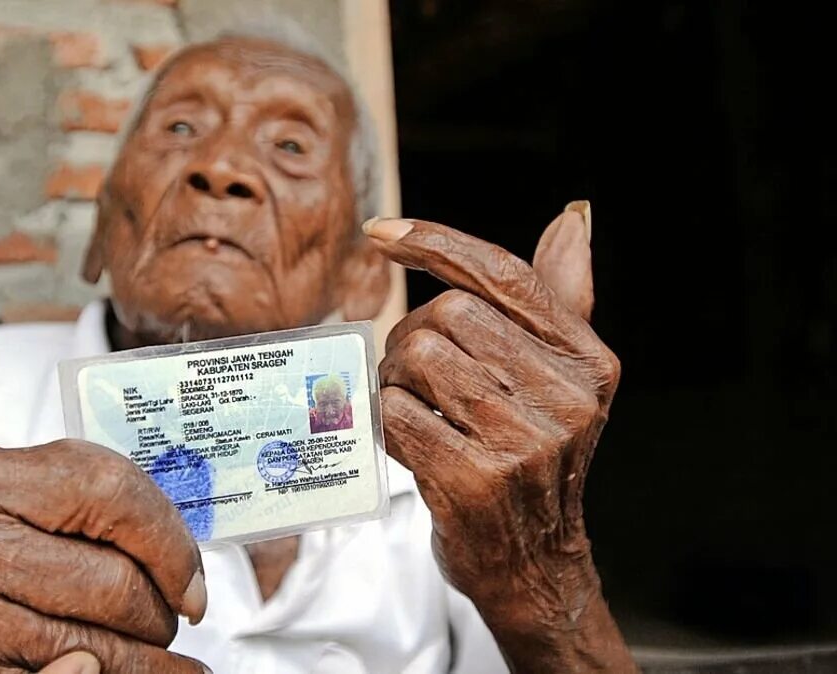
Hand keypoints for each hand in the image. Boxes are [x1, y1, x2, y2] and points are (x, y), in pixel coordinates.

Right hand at [0, 440, 208, 672]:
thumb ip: (61, 511)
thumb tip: (174, 554)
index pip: (104, 487)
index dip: (169, 541)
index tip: (192, 583)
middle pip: (110, 579)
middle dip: (158, 614)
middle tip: (166, 626)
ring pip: (95, 648)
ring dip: (147, 666)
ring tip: (163, 665)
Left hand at [367, 204, 635, 671]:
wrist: (534, 565)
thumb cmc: (535, 461)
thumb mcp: (564, 379)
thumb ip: (560, 298)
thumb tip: (574, 217)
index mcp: (587, 361)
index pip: (505, 275)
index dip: (436, 242)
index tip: (382, 232)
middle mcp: (565, 397)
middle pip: (446, 315)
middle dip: (410, 337)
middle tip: (414, 375)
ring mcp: (522, 442)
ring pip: (416, 359)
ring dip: (396, 382)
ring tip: (417, 410)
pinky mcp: (475, 480)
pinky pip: (397, 414)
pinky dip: (390, 424)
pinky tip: (413, 445)